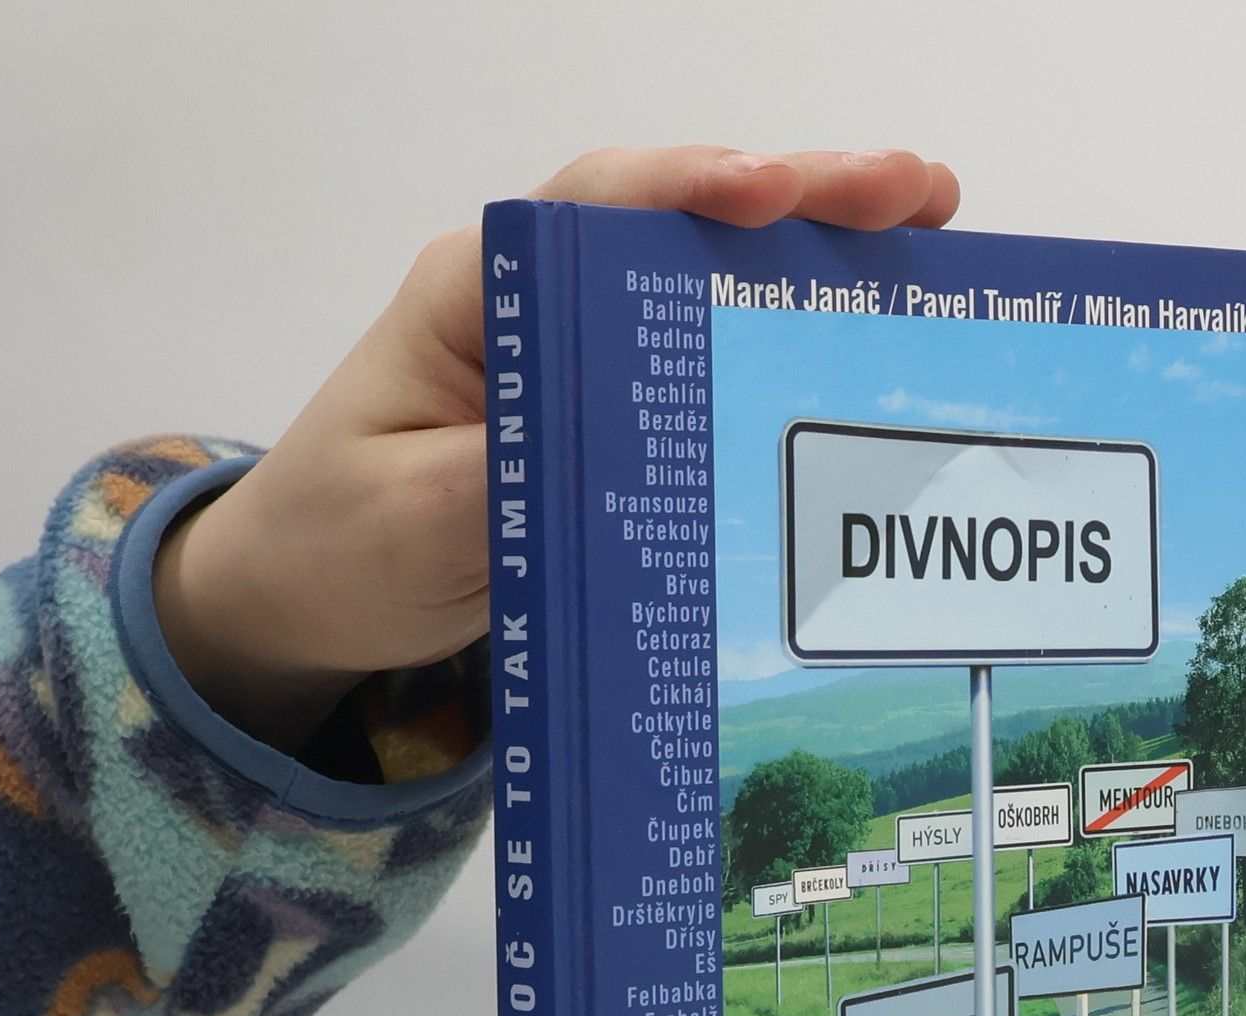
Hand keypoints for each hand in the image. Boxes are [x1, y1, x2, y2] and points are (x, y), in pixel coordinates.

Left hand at [153, 146, 960, 753]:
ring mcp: (590, 361)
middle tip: (919, 195)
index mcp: (481, 297)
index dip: (693, 187)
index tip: (774, 193)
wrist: (314, 599)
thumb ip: (495, 482)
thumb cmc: (339, 542)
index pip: (597, 208)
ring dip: (821, 258)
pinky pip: (716, 366)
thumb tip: (603, 459)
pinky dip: (795, 343)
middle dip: (805, 200)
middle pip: (683, 224)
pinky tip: (871, 342)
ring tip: (932, 238)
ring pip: (715, 285)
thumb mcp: (407, 521)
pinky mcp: (618, 421)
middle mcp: (546, 306)